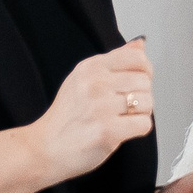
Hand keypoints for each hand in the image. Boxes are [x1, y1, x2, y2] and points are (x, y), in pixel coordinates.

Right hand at [26, 39, 155, 182]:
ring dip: (140, 114)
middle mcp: (95, 83)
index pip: (137, 58)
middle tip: (123, 107)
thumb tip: (140, 44)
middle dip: (141, 96)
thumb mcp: (83, 79)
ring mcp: (100, 107)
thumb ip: (114, 60)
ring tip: (121, 118)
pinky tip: (121, 130)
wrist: (45, 148)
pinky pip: (144, 124)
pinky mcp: (107, 130)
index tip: (138, 82)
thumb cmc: (67, 116)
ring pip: (147, 103)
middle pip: (145, 82)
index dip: (145, 71)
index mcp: (90, 67)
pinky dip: (138, 129)